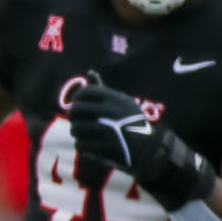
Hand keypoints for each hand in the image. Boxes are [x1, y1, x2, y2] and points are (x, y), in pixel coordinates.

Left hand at [68, 72, 214, 210]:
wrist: (148, 148)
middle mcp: (112, 112)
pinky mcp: (106, 148)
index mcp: (116, 99)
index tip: (79, 106)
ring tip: (83, 134)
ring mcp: (109, 130)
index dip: (77, 99)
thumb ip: (102, 89)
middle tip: (78, 121)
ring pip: (75, 128)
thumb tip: (90, 72)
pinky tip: (88, 145)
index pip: (85, 93)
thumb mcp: (121, 103)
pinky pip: (80, 144)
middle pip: (76, 110)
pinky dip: (82, 145)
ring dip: (77, 132)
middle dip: (74, 117)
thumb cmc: (129, 123)